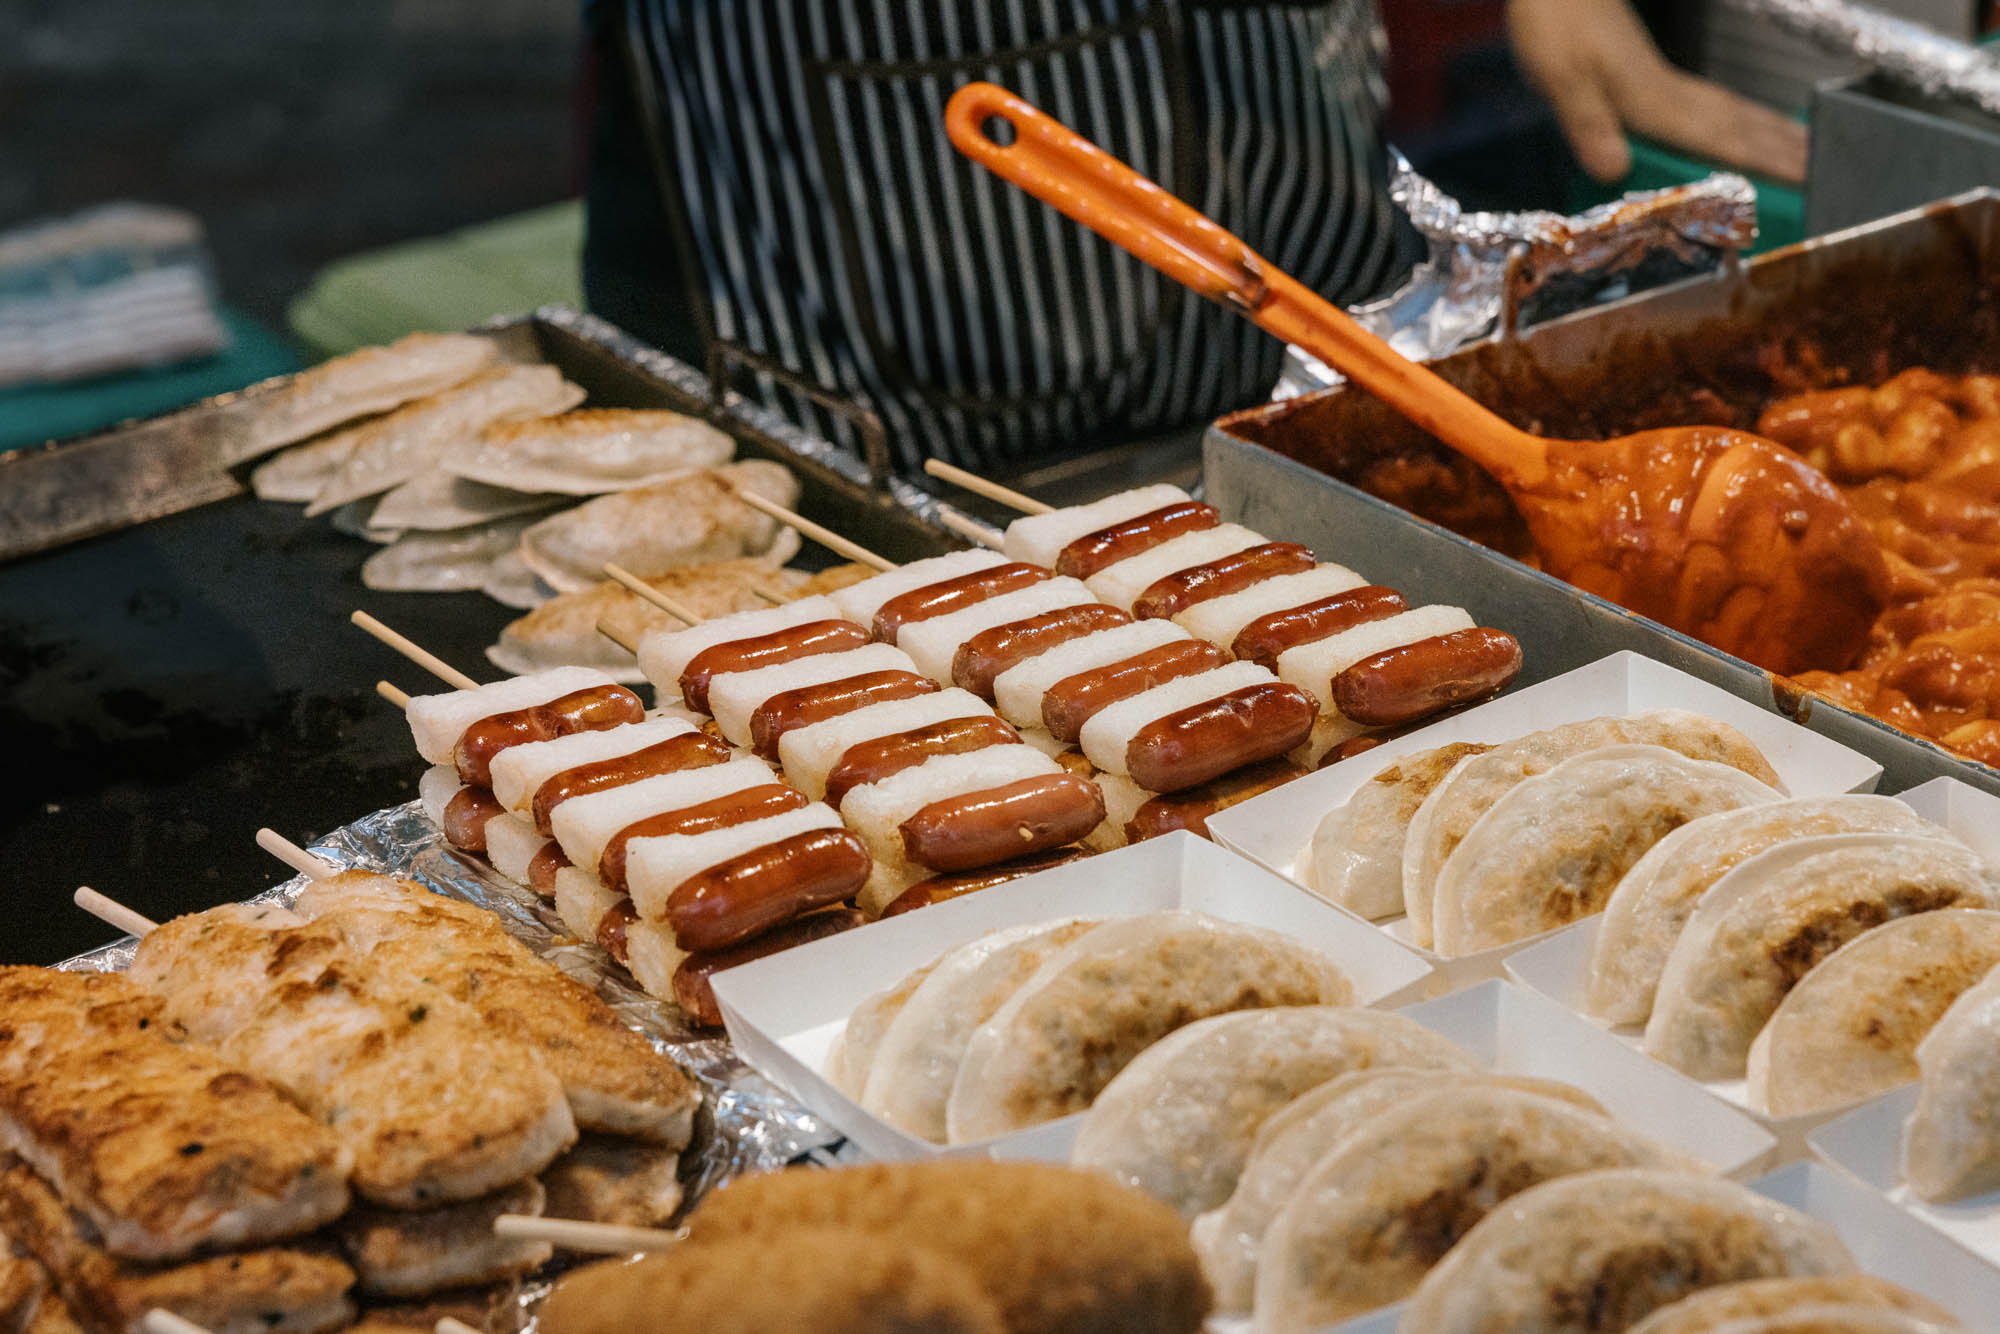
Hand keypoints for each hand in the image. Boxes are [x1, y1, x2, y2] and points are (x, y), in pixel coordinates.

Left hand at [1507, 0, 1806, 185]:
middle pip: (1741, 125)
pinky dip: (1740, 120)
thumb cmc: (1556, 25)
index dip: (1762, 162)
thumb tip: (1614, 173)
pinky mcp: (1655, 77)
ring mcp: (1666, 83)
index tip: (1806, 177)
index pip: (1720, 137)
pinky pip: (1712, 107)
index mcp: (1654, 101)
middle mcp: (1671, 93)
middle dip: (1785, 149)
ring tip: (1809, 149)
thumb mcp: (1561, 79)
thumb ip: (1588, 125)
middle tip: (1828, 171)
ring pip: (1733, 112)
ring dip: (1772, 133)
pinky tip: (1746, 127)